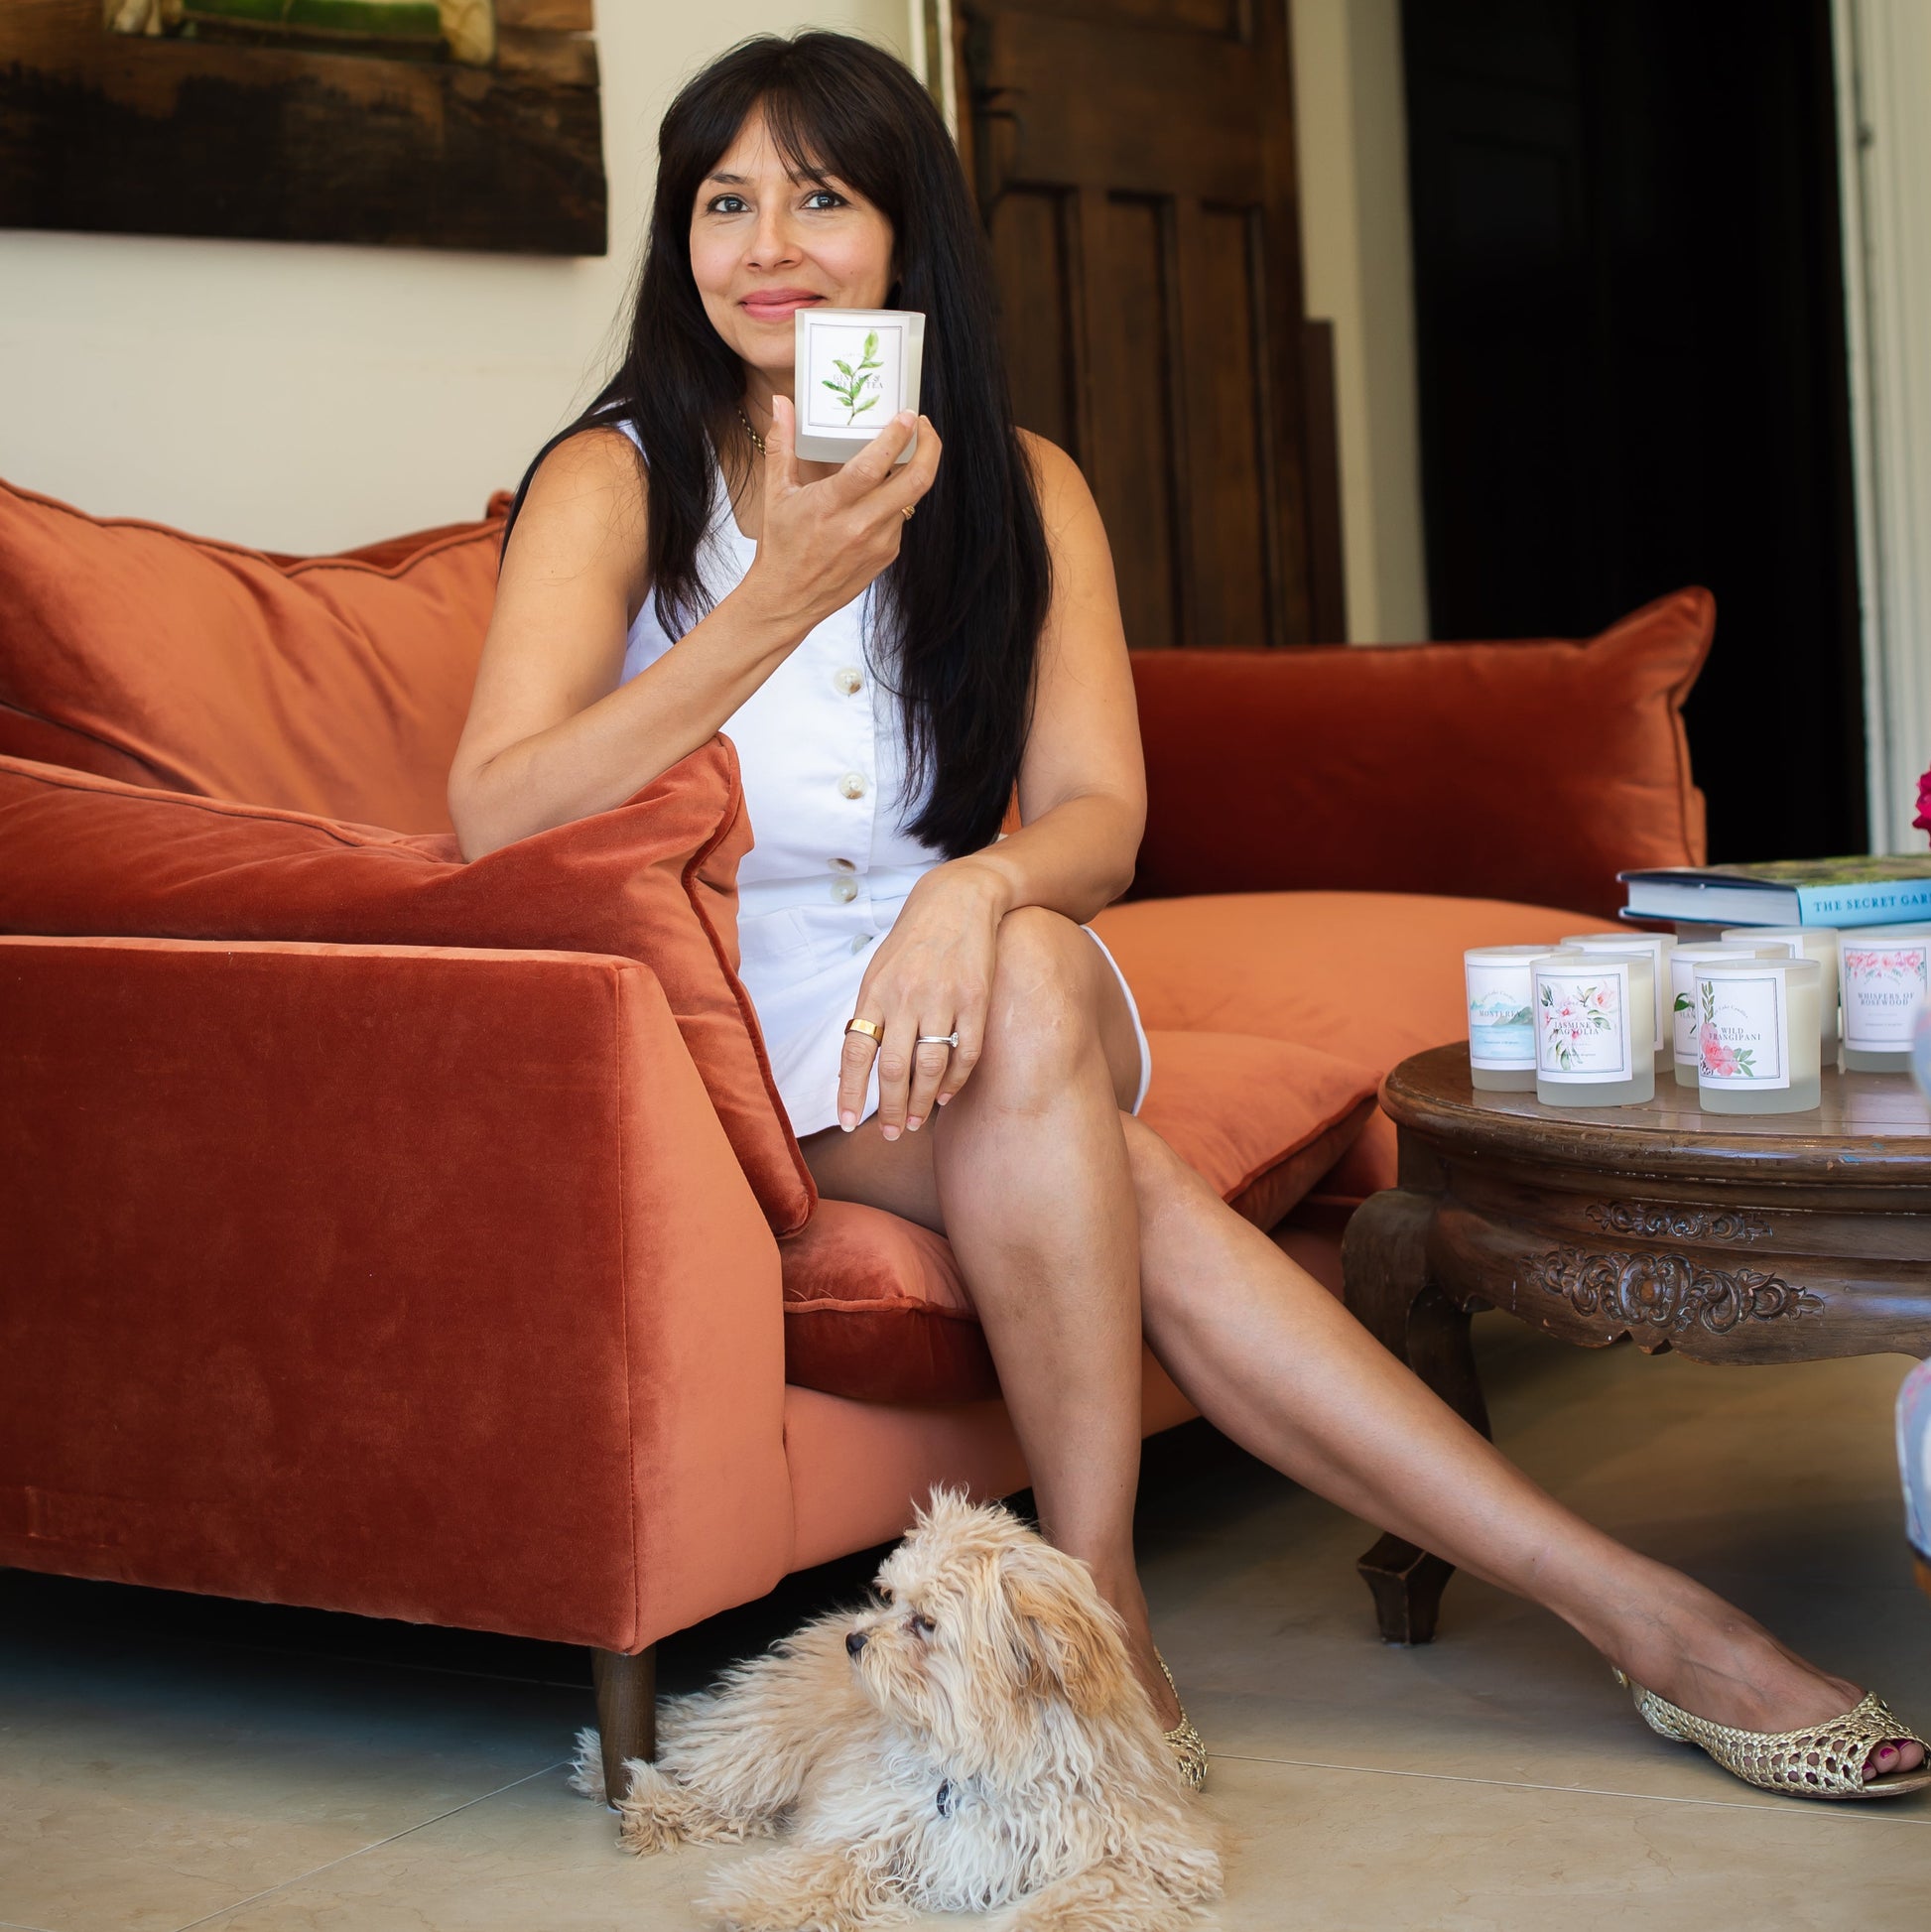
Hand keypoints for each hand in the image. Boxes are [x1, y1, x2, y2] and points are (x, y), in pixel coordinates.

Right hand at [739, 397, 940, 637]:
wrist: (788, 599)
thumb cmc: (781, 545)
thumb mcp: (776, 493)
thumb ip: (781, 444)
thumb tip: (780, 403)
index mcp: (832, 505)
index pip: (873, 466)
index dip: (897, 437)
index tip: (908, 415)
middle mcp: (861, 525)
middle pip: (915, 481)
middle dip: (930, 447)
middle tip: (925, 426)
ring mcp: (879, 543)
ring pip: (911, 498)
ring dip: (911, 472)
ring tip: (903, 452)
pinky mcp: (888, 555)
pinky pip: (901, 518)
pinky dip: (896, 500)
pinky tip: (882, 492)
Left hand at [837, 861, 1007, 1137]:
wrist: (957, 900)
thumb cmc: (913, 940)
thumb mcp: (879, 970)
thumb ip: (872, 1013)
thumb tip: (862, 1064)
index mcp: (875, 992)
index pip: (856, 1052)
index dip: (850, 1092)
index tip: (847, 1124)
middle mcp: (906, 997)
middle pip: (894, 1069)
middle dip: (891, 1110)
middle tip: (892, 1134)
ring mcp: (943, 999)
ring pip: (930, 1067)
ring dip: (922, 1102)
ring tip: (915, 1123)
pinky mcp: (976, 999)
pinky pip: (966, 1052)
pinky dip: (955, 1080)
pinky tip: (944, 1095)